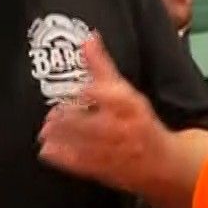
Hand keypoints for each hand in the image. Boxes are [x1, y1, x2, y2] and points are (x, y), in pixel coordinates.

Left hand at [38, 35, 171, 192]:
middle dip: (68, 117)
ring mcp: (113, 151)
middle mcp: (123, 128)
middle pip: (92, 121)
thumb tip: (89, 37)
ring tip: (45, 130)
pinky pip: (80, 163)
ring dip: (61, 136)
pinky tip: (46, 149)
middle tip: (51, 113)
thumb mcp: (127, 92)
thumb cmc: (140, 122)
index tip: (76, 88)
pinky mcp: (104, 170)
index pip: (109, 94)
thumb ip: (103, 66)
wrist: (162, 163)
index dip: (90, 91)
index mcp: (131, 106)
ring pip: (83, 143)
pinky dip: (61, 156)